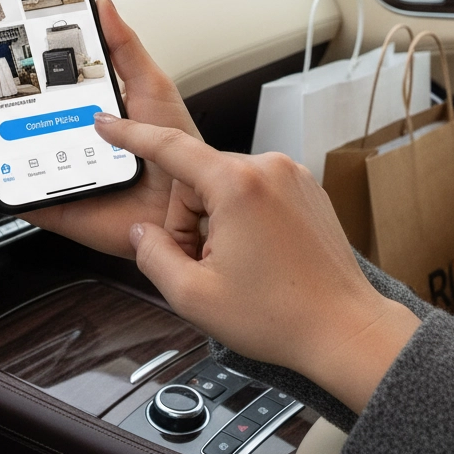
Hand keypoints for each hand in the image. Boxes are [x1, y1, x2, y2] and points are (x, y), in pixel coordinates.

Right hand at [0, 0, 204, 258]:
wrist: (188, 204)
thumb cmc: (175, 150)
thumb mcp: (149, 84)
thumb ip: (123, 45)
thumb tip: (102, 3)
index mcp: (73, 106)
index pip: (21, 83)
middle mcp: (52, 136)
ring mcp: (44, 169)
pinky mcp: (43, 203)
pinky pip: (0, 193)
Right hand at [91, 115, 419, 413]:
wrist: (346, 330)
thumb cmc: (282, 316)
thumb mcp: (193, 296)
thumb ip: (153, 255)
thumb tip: (141, 232)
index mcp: (237, 184)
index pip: (170, 146)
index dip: (130, 134)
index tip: (107, 123)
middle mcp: (267, 168)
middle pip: (197, 178)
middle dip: (189, 220)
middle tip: (203, 265)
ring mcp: (291, 175)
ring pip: (226, 185)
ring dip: (217, 220)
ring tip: (236, 266)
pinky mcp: (306, 188)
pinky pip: (255, 190)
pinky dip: (243, 217)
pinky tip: (256, 257)